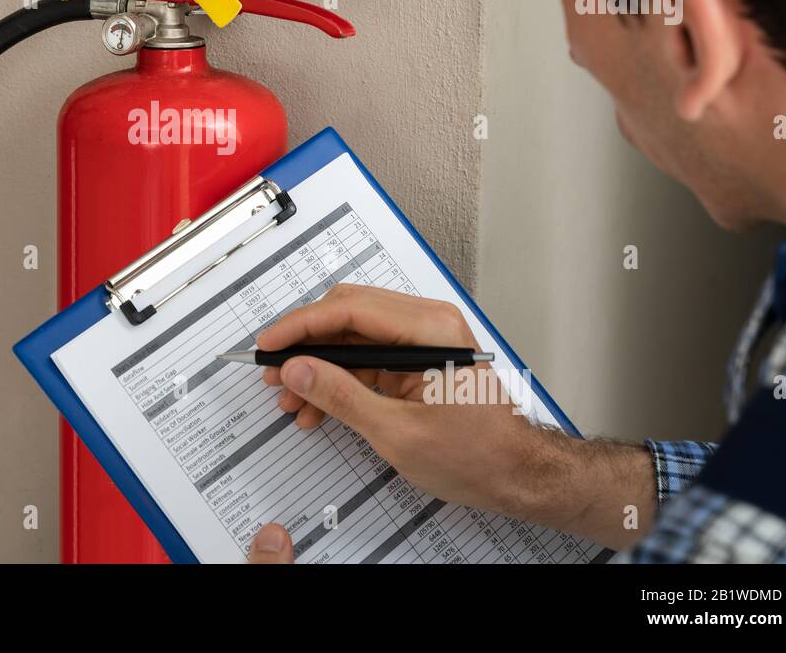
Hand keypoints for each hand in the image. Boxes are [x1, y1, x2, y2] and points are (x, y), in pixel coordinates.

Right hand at [248, 284, 653, 550]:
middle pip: (347, 314)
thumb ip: (341, 396)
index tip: (268, 344)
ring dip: (318, 365)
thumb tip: (297, 369)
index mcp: (430, 329)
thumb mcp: (398, 433)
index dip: (300, 325)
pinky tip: (316, 408)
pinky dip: (338, 379)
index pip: (349, 310)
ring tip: (291, 400)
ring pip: (352, 337)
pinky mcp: (415, 360)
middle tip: (273, 372)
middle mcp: (427, 324)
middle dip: (305, 345)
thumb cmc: (477, 455)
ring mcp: (421, 340)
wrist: (517, 476)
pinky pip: (365, 357)